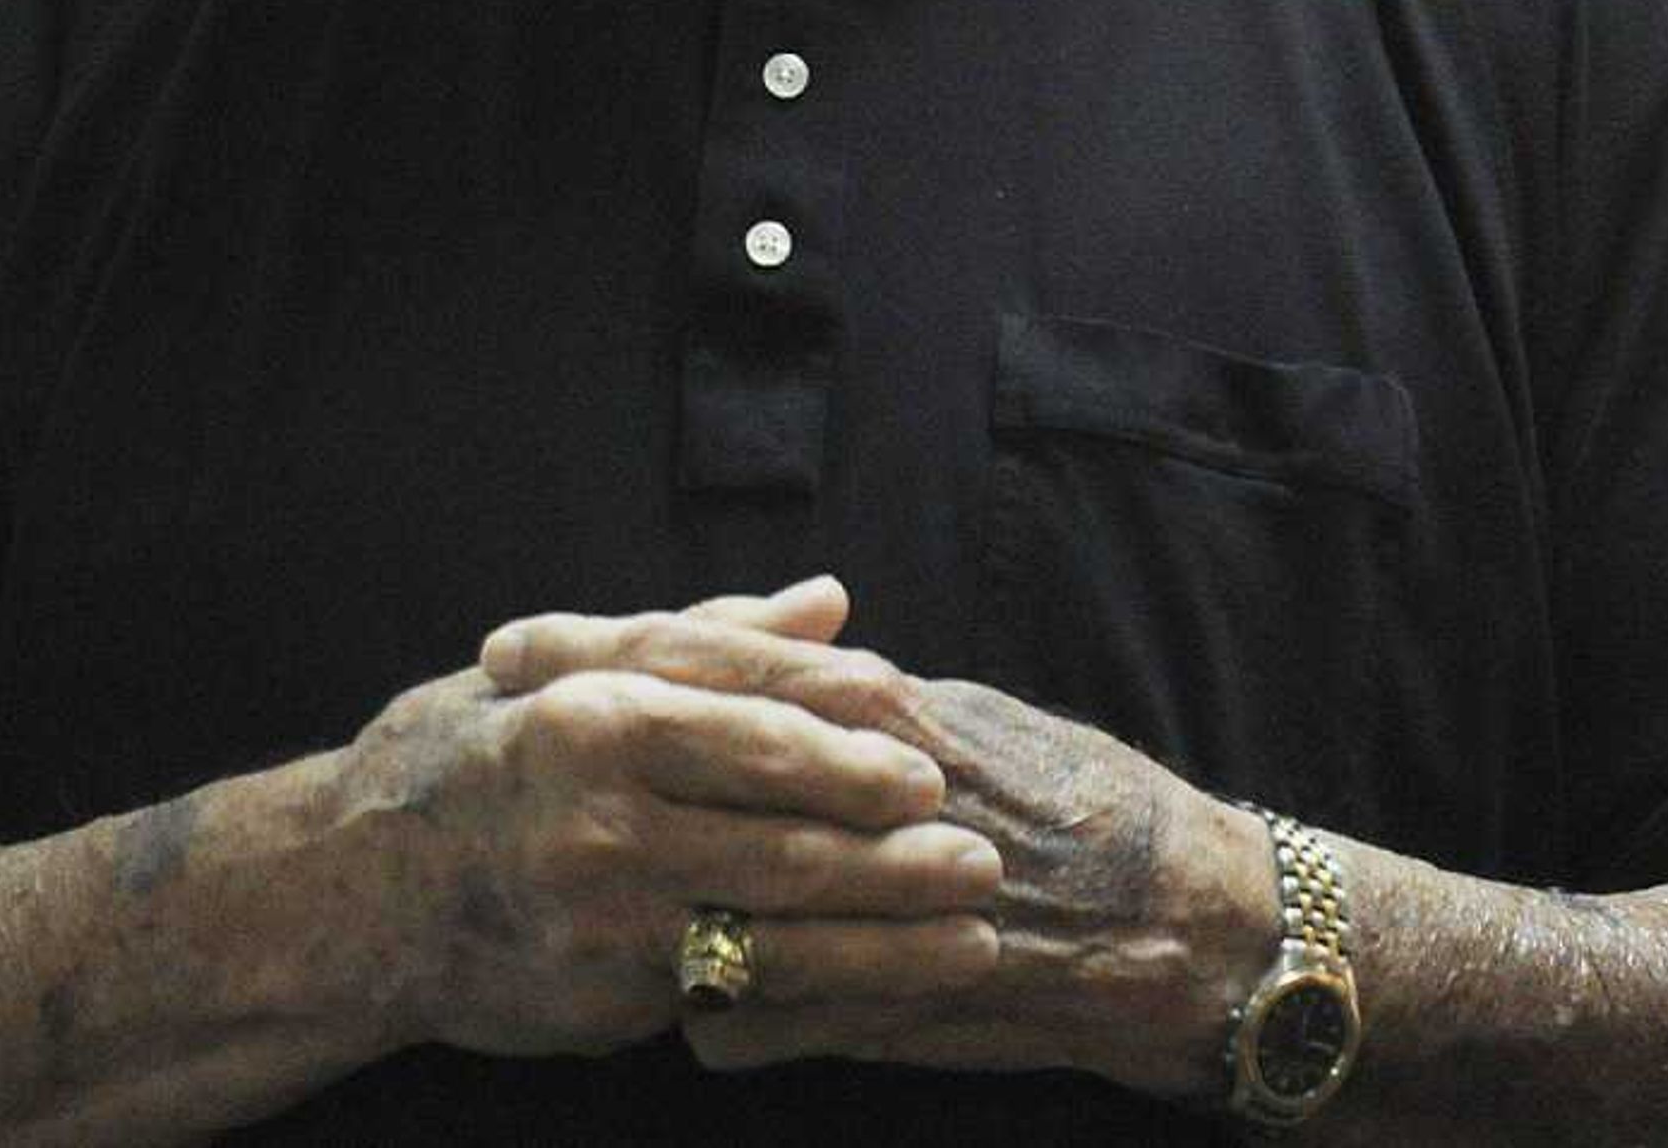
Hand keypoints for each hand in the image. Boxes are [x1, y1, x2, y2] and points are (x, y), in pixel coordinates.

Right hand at [335, 575, 1000, 1062]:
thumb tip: (829, 601)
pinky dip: (829, 996)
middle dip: (895, 840)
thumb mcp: (558, 673)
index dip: (850, 727)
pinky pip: (743, 993)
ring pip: (780, 919)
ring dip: (891, 931)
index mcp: (593, 709)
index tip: (927, 738)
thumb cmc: (469, 762)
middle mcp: (599, 807)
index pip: (751, 705)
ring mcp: (605, 908)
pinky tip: (892, 994)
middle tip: (982, 846)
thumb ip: (700, 638)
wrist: (357, 893)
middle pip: (782, 818)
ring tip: (977, 931)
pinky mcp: (609, 992)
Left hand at [477, 605, 1275, 1099]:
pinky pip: (774, 1016)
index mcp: (878, 710)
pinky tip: (681, 1023)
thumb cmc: (1079, 808)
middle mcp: (861, 792)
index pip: (712, 658)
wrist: (1188, 927)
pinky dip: (726, 1019)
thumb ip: (855, 695)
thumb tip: (773, 645)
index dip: (597, 652)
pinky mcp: (899, 1000)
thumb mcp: (964, 722)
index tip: (499, 652)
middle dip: (576, 766)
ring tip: (544, 903)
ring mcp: (874, 903)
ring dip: (631, 906)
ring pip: (709, 899)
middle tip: (479, 757)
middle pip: (684, 766)